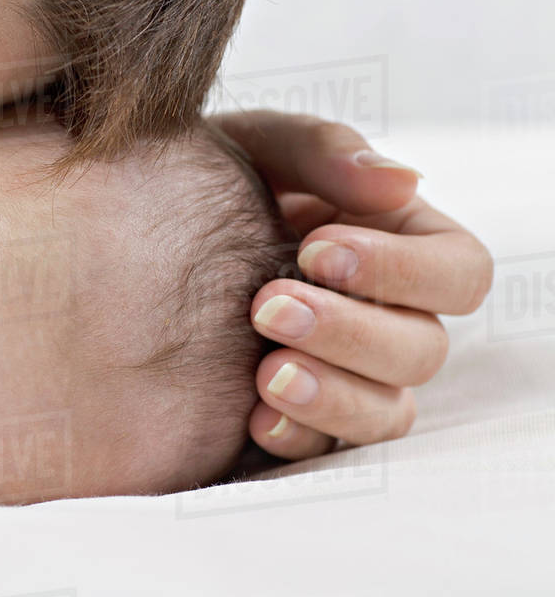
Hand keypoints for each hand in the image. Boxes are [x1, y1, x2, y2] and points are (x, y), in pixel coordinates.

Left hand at [213, 111, 492, 459]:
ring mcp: (347, 374)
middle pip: (423, 350)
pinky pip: (324, 450)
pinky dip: (295, 436)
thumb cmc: (215, 176)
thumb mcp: (259, 146)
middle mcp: (387, 316)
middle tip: (268, 308)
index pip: (459, 273)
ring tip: (266, 374)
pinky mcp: (299, 416)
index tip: (318, 251)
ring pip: (387, 412)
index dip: (403, 271)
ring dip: (333, 397)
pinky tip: (253, 418)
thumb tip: (404, 181)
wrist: (136, 230)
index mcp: (401, 244)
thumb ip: (324, 151)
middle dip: (350, 332)